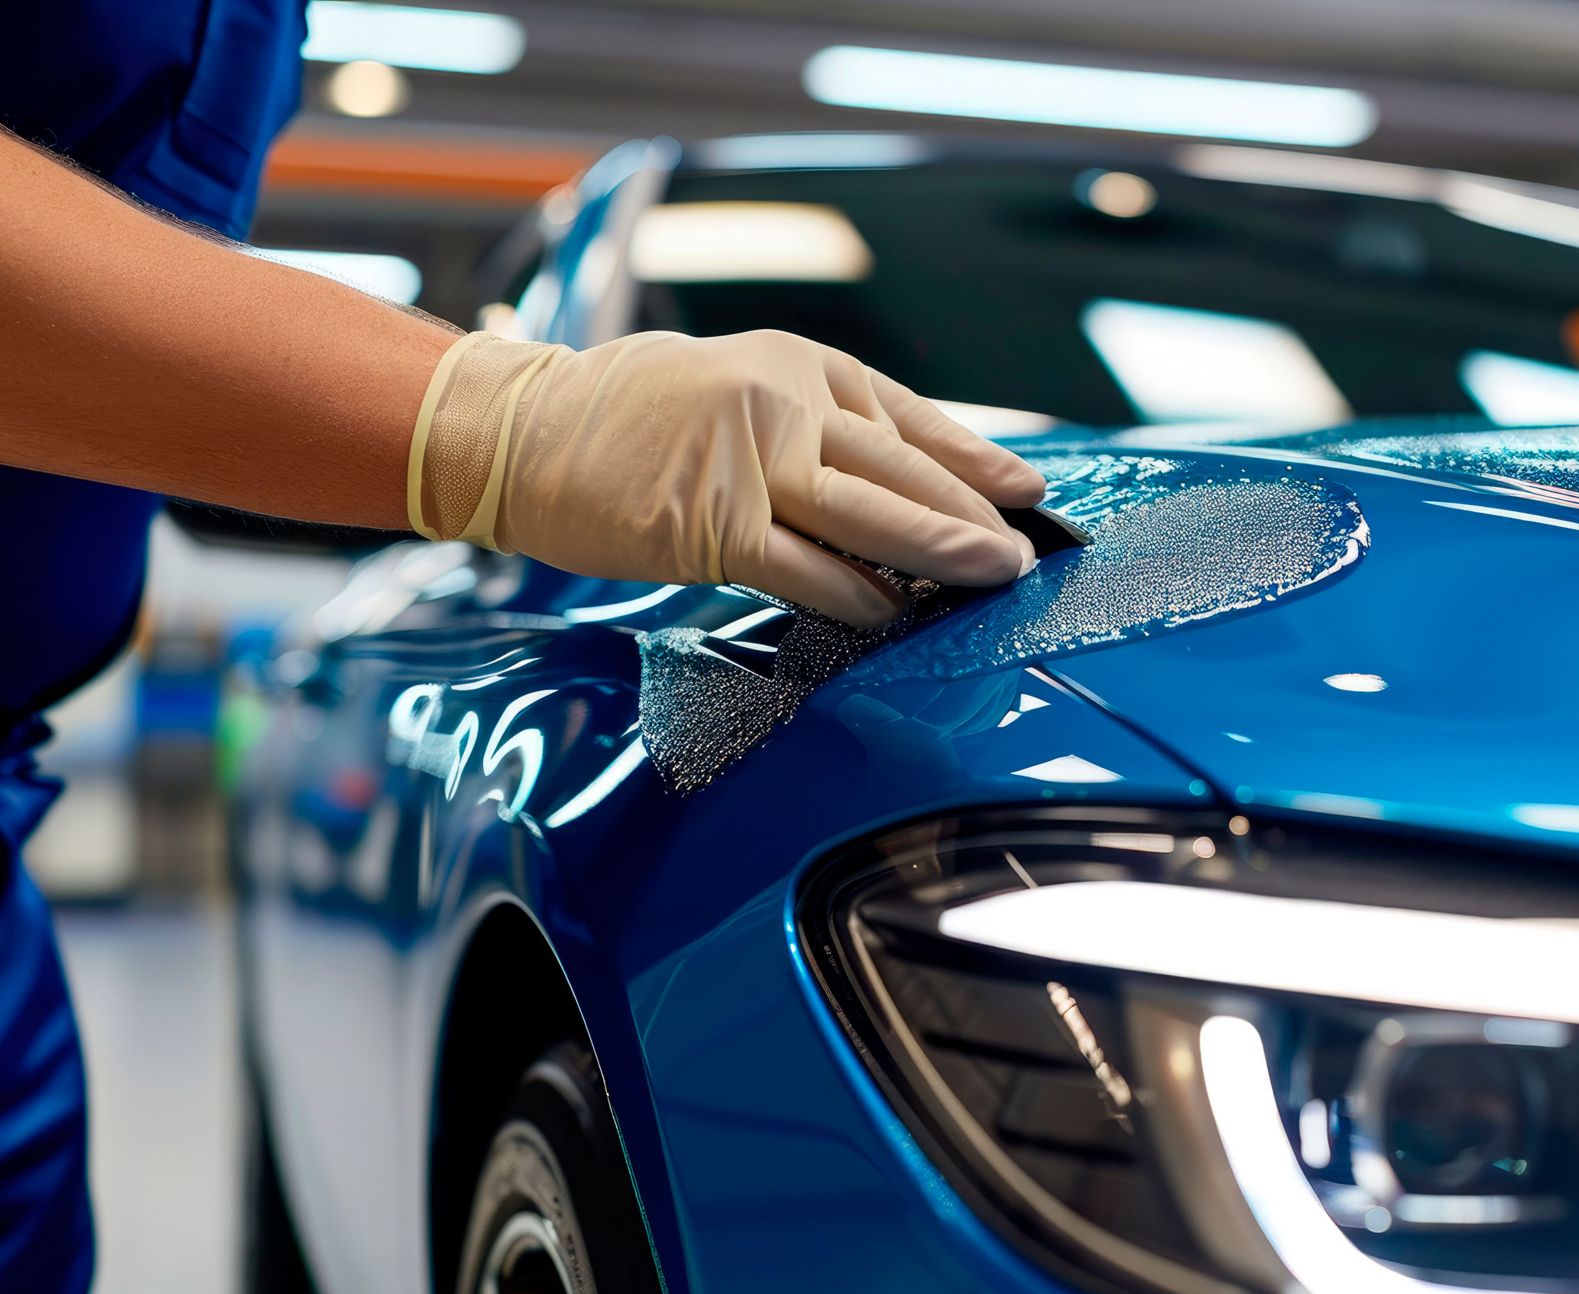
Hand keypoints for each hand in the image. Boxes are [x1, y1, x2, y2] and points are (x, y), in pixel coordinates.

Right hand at [408, 329, 1045, 625]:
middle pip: (903, 467)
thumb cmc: (625, 418)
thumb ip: (809, 430)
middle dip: (975, 512)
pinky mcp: (714, 525)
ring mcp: (750, 462)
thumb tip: (890, 487)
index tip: (1025, 488)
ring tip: (995, 575)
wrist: (521, 430)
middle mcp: (783, 402)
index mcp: (794, 364)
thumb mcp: (733, 388)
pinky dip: (858, 595)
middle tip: (1025, 549)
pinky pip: (808, 570)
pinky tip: (894, 612)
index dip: (972, 456)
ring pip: (874, 515)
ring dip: (944, 550)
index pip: (905, 415)